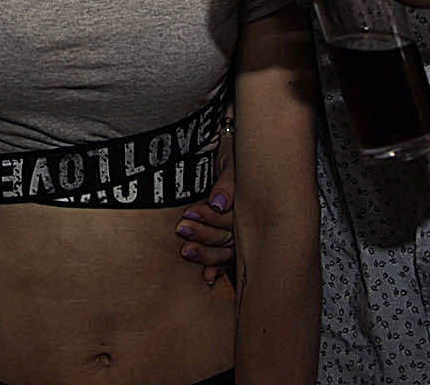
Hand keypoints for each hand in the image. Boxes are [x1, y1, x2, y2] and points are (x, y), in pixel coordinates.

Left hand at [175, 129, 234, 285]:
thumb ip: (226, 182)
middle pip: (227, 237)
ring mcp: (240, 235)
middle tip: (182, 230)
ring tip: (186, 251)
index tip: (189, 213)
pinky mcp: (232, 243)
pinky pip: (228, 261)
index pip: (230, 217)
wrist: (234, 152)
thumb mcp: (231, 161)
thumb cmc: (232, 155)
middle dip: (203, 235)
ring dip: (206, 254)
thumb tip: (218, 204)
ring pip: (226, 252)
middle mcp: (246, 222)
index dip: (208, 217)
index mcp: (248, 203)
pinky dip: (217, 269)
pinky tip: (207, 277)